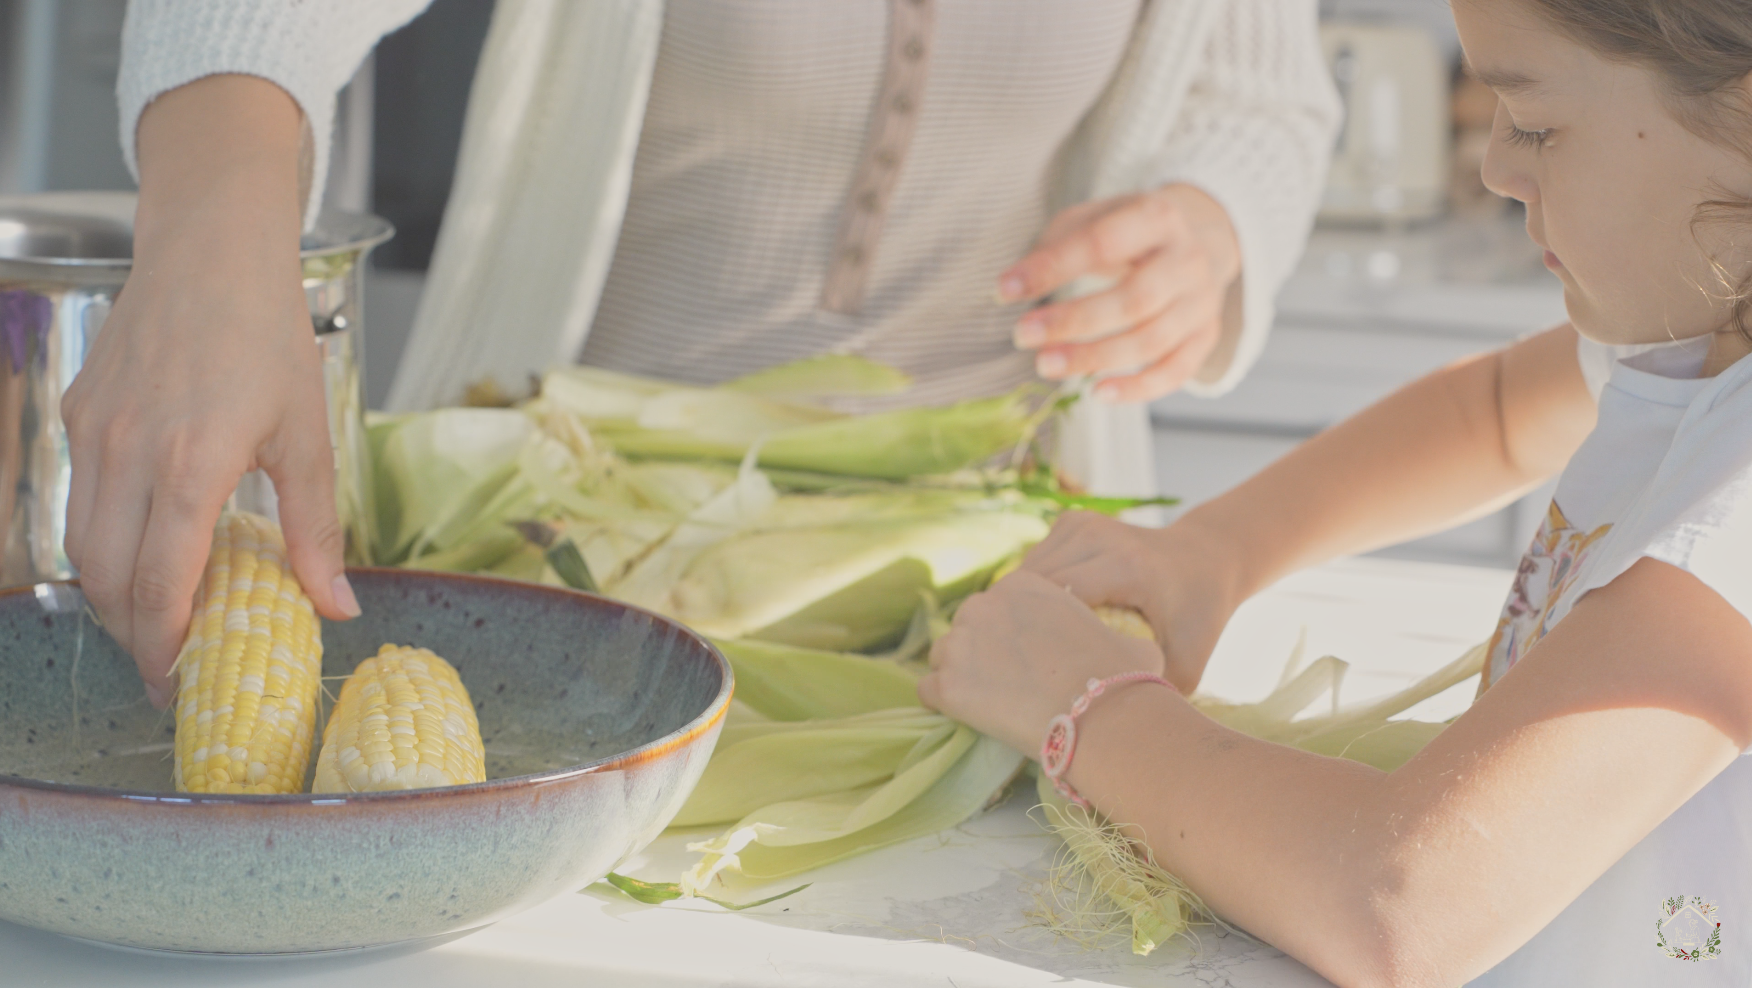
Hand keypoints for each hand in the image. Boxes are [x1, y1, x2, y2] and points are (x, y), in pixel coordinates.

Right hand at [60, 76, 356, 708]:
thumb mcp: (308, 436)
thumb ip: (315, 530)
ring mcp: (93, 434)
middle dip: (133, 635)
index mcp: (191, 465)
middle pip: (107, 578)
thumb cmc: (267, 337)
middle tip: (167, 668)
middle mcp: (127, 454)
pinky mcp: (77, 414)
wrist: (210, 250)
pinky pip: (76, 500)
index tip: (179, 683)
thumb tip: (337, 607)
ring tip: (153, 624)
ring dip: (111, 596)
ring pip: (80, 545)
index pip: (160, 584)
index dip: (164, 645)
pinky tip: (140, 555)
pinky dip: (100, 543)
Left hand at [918, 571, 1162, 755]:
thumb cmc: (1121, 676)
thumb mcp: (1127, 637)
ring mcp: (961, 644)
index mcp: (1023, 584)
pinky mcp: (947, 685)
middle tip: (1007, 682)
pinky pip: (929, 691)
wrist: (1102, 717)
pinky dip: (944, 703)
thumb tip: (1137, 646)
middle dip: (982, 650)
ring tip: (990, 700)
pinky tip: (968, 716)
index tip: (1025, 658)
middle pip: (968, 625)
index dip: (1009, 633)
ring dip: (961, 674)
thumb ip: (1111, 632)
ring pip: (944, 656)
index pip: (998, 603)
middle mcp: (984, 604)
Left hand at [1000, 183, 1240, 402]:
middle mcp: (1187, 260)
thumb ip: (1057, 246)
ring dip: (1093, 358)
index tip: (1004, 290)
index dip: (1052, 269)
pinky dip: (1137, 389)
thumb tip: (1012, 288)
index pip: (1102, 244)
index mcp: (1157, 218)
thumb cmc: (1131, 232)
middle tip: (1022, 335)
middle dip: (1072, 321)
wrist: (1200, 239)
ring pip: (1150, 341)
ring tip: (1044, 365)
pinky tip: (1097, 393)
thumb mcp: (1095, 217)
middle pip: (1132, 300)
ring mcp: (1202, 302)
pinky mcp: (1206, 337)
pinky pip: (1176, 372)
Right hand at [1019, 512, 1245, 693]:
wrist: (1205, 560)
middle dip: (1023, 626)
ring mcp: (1082, 522)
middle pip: (1032, 584)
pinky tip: (1043, 620)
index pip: (1056, 598)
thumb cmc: (1197, 618)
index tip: (1034, 678)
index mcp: (1126, 566)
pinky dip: (1031, 592)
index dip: (1038, 639)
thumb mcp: (1186, 664)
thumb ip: (1147, 693)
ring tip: (1030, 649)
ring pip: (1025, 571)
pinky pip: (1033, 561)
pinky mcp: (1071, 520)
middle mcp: (1099, 535)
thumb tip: (1105, 732)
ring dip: (1022, 608)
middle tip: (1021, 670)